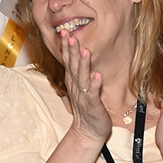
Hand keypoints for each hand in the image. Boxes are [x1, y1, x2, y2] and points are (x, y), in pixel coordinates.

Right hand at [60, 31, 110, 145]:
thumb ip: (79, 71)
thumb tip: (78, 53)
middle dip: (71, 50)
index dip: (66, 47)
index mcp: (73, 80)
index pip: (68, 60)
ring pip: (82, 77)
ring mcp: (83, 95)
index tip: (64, 32)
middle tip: (69, 35)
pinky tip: (97, 75)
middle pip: (73, 65)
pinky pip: (93, 93)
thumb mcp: (81, 86)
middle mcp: (76, 86)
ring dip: (84, 64)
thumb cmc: (86, 107)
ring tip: (85, 51)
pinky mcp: (92, 104)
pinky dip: (95, 84)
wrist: (88, 131)